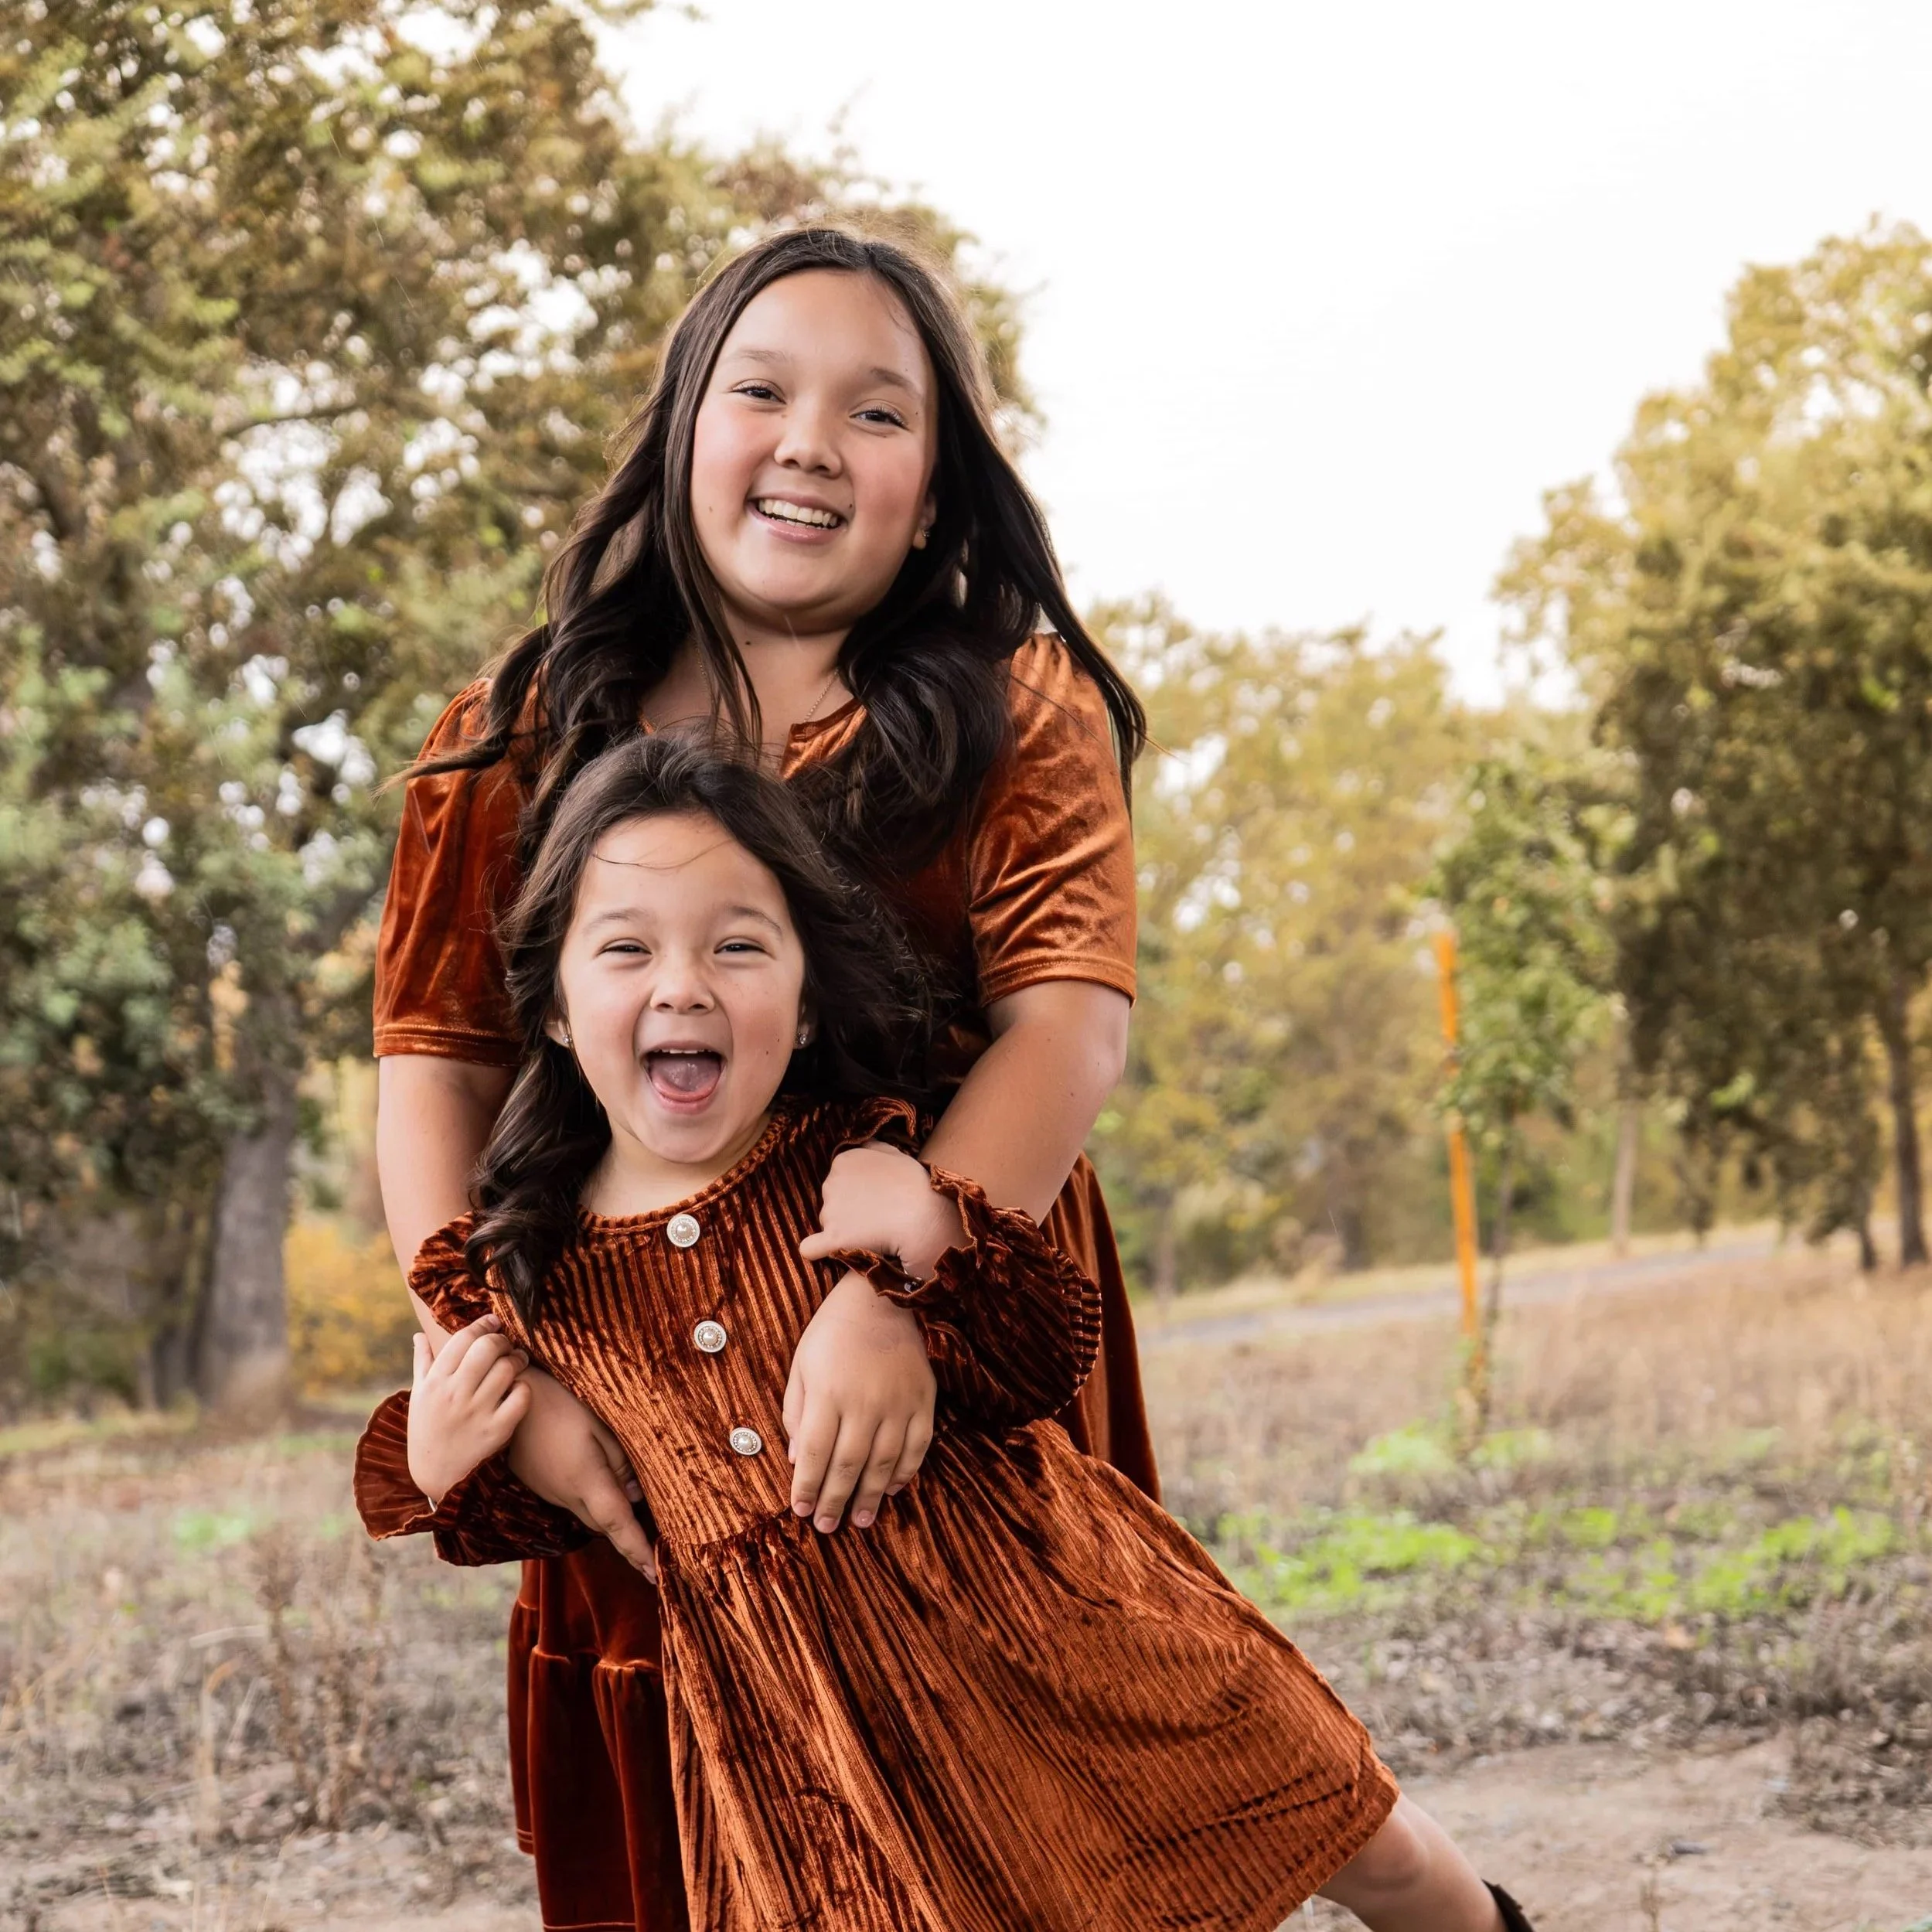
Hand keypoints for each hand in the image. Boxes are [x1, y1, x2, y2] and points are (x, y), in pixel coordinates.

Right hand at [407, 1316, 530, 1506]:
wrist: (438, 1477)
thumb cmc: (428, 1431)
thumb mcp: (419, 1397)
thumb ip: (422, 1363)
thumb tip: (419, 1334)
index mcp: (434, 1382)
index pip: (462, 1339)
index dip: (482, 1324)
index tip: (493, 1322)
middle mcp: (454, 1395)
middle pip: (487, 1348)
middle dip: (502, 1339)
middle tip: (506, 1344)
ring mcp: (476, 1413)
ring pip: (507, 1368)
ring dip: (518, 1359)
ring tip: (517, 1361)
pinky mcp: (497, 1431)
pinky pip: (521, 1396)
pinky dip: (524, 1388)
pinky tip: (519, 1389)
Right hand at [505, 1365, 656, 1579]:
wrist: (506, 1398)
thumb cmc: (559, 1402)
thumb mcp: (599, 1425)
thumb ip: (621, 1463)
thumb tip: (637, 1497)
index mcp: (586, 1481)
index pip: (618, 1525)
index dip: (637, 1550)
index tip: (655, 1576)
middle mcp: (566, 1495)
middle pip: (604, 1527)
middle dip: (627, 1543)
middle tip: (654, 1554)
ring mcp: (549, 1491)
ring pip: (588, 1516)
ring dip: (610, 1524)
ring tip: (636, 1530)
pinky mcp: (539, 1483)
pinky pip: (573, 1503)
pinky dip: (593, 1506)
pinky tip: (603, 1493)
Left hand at [783, 1269, 935, 1533]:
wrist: (886, 1293)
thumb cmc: (835, 1329)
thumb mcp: (802, 1363)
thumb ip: (795, 1411)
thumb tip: (795, 1458)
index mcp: (829, 1392)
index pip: (813, 1453)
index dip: (806, 1486)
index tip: (799, 1510)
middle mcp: (864, 1402)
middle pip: (848, 1465)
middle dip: (834, 1501)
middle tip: (826, 1526)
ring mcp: (898, 1403)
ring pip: (883, 1463)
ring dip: (870, 1497)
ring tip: (860, 1521)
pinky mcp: (924, 1400)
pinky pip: (917, 1446)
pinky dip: (905, 1472)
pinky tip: (892, 1489)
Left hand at [797, 1142, 966, 1282]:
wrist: (924, 1218)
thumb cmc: (916, 1186)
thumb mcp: (896, 1155)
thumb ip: (875, 1149)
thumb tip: (865, 1145)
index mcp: (844, 1161)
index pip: (840, 1179)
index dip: (857, 1191)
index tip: (875, 1199)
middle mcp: (830, 1183)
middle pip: (833, 1200)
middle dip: (849, 1209)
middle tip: (876, 1217)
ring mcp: (829, 1211)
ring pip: (828, 1223)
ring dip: (844, 1229)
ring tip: (874, 1233)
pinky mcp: (833, 1238)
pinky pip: (810, 1248)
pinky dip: (815, 1250)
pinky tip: (824, 1252)